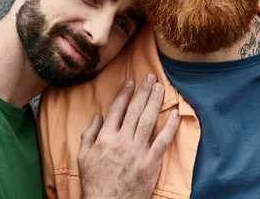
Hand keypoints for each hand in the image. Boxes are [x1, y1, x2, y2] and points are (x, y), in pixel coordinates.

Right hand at [78, 73, 180, 198]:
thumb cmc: (95, 181)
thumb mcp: (83, 156)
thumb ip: (89, 134)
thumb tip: (97, 115)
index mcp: (106, 137)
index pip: (117, 109)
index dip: (125, 94)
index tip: (131, 82)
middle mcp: (122, 141)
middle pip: (135, 110)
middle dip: (143, 91)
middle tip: (150, 77)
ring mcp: (138, 151)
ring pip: (149, 120)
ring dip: (155, 101)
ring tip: (160, 87)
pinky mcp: (151, 163)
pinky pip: (162, 141)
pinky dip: (170, 126)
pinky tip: (176, 113)